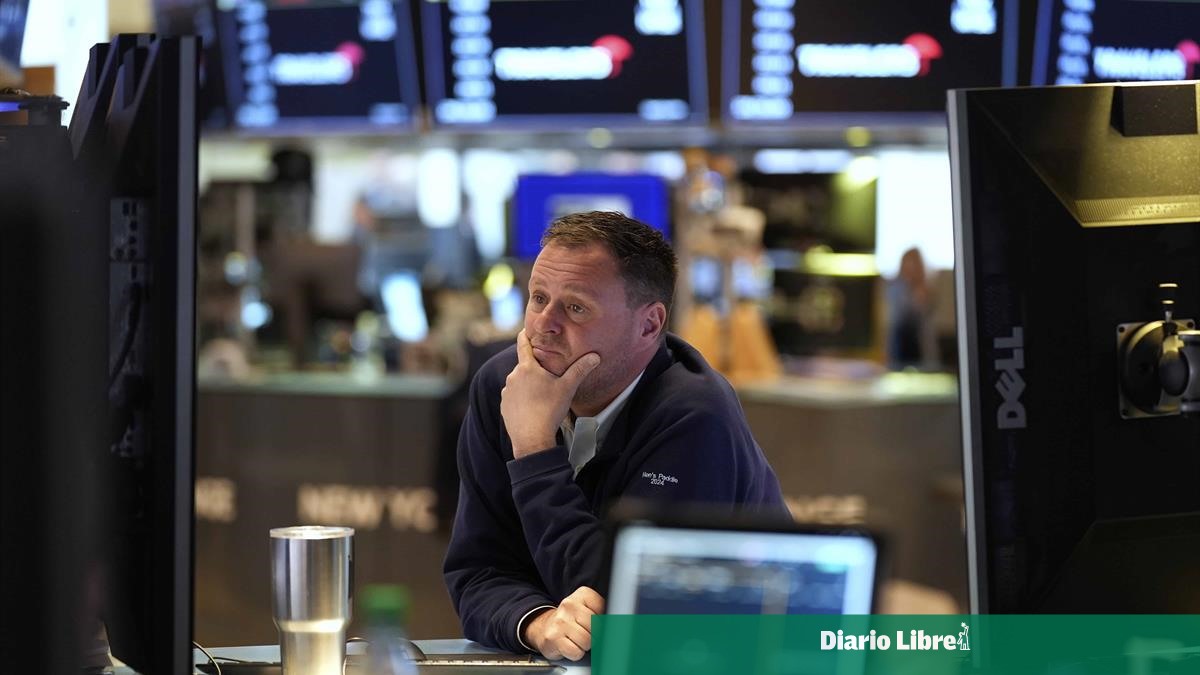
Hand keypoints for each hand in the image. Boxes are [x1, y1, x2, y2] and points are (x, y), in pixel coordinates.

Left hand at [501, 330, 599, 457]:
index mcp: (527, 367)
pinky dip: (522, 398)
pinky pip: (514, 396)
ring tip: (542, 395)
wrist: (532, 439)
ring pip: (519, 382)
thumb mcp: (568, 388)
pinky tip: (533, 407)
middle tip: (548, 373)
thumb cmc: (550, 410)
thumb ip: (580, 370)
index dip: (525, 335)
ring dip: (528, 384)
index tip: (526, 329)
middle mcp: (513, 376)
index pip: (522, 344)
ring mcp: (507, 392)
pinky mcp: (504, 406)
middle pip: (524, 366)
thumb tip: (595, 356)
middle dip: (535, 367)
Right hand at [524, 586, 604, 660]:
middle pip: (596, 627)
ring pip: (587, 641)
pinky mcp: (553, 638)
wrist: (545, 627)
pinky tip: (570, 645)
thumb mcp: (588, 608)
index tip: (596, 623)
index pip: (604, 609)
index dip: (603, 621)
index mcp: (582, 594)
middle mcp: (569, 605)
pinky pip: (576, 652)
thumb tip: (620, 625)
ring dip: (585, 645)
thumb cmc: (571, 619)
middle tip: (586, 632)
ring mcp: (560, 621)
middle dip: (594, 635)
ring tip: (577, 639)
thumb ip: (603, 613)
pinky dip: (576, 653)